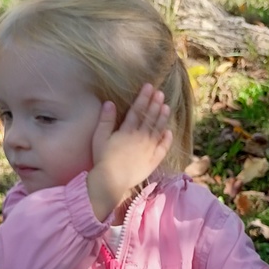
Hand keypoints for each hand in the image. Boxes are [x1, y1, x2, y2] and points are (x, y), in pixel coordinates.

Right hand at [86, 85, 172, 220]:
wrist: (110, 182)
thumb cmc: (102, 159)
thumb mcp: (99, 138)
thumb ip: (105, 120)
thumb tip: (109, 103)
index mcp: (127, 131)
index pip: (138, 110)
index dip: (144, 97)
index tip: (150, 86)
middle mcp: (140, 138)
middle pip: (150, 118)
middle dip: (155, 104)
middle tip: (160, 93)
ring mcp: (148, 149)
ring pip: (158, 130)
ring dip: (162, 118)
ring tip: (166, 107)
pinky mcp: (153, 161)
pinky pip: (162, 148)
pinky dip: (166, 139)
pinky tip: (169, 132)